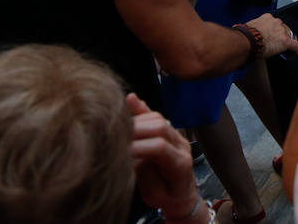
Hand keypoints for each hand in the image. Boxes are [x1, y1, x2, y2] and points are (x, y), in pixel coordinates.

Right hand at [127, 94, 202, 217]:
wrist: (182, 195)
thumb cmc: (168, 197)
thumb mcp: (155, 194)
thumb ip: (145, 173)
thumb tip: (130, 153)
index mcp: (180, 164)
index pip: (160, 147)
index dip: (139, 147)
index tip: (121, 151)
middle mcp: (181, 145)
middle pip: (160, 127)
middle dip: (136, 130)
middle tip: (115, 136)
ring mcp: (177, 136)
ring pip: (159, 119)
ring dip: (137, 120)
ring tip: (118, 126)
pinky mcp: (170, 132)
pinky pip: (157, 116)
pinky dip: (142, 109)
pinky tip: (130, 100)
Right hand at [245, 14, 297, 57]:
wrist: (247, 41)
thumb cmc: (245, 35)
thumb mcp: (248, 26)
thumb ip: (251, 27)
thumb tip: (243, 30)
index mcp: (267, 18)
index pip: (275, 23)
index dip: (275, 30)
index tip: (273, 35)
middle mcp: (277, 22)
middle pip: (284, 29)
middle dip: (282, 36)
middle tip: (277, 44)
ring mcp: (282, 31)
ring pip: (290, 36)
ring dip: (288, 42)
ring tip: (286, 49)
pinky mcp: (285, 41)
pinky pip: (296, 45)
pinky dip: (297, 50)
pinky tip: (296, 54)